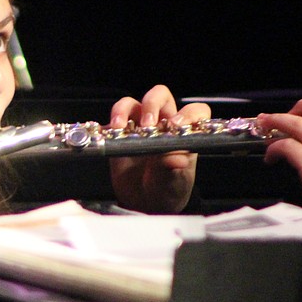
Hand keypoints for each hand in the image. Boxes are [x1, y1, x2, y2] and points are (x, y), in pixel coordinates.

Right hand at [108, 85, 211, 212]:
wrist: (145, 204)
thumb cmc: (167, 190)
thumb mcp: (175, 184)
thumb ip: (175, 171)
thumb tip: (176, 159)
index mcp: (182, 134)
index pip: (193, 111)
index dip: (187, 113)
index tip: (176, 126)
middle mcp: (161, 126)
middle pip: (159, 96)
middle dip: (152, 104)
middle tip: (146, 124)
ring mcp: (138, 128)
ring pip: (131, 104)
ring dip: (124, 110)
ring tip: (119, 126)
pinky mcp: (119, 137)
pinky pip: (110, 123)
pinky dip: (107, 125)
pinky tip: (109, 136)